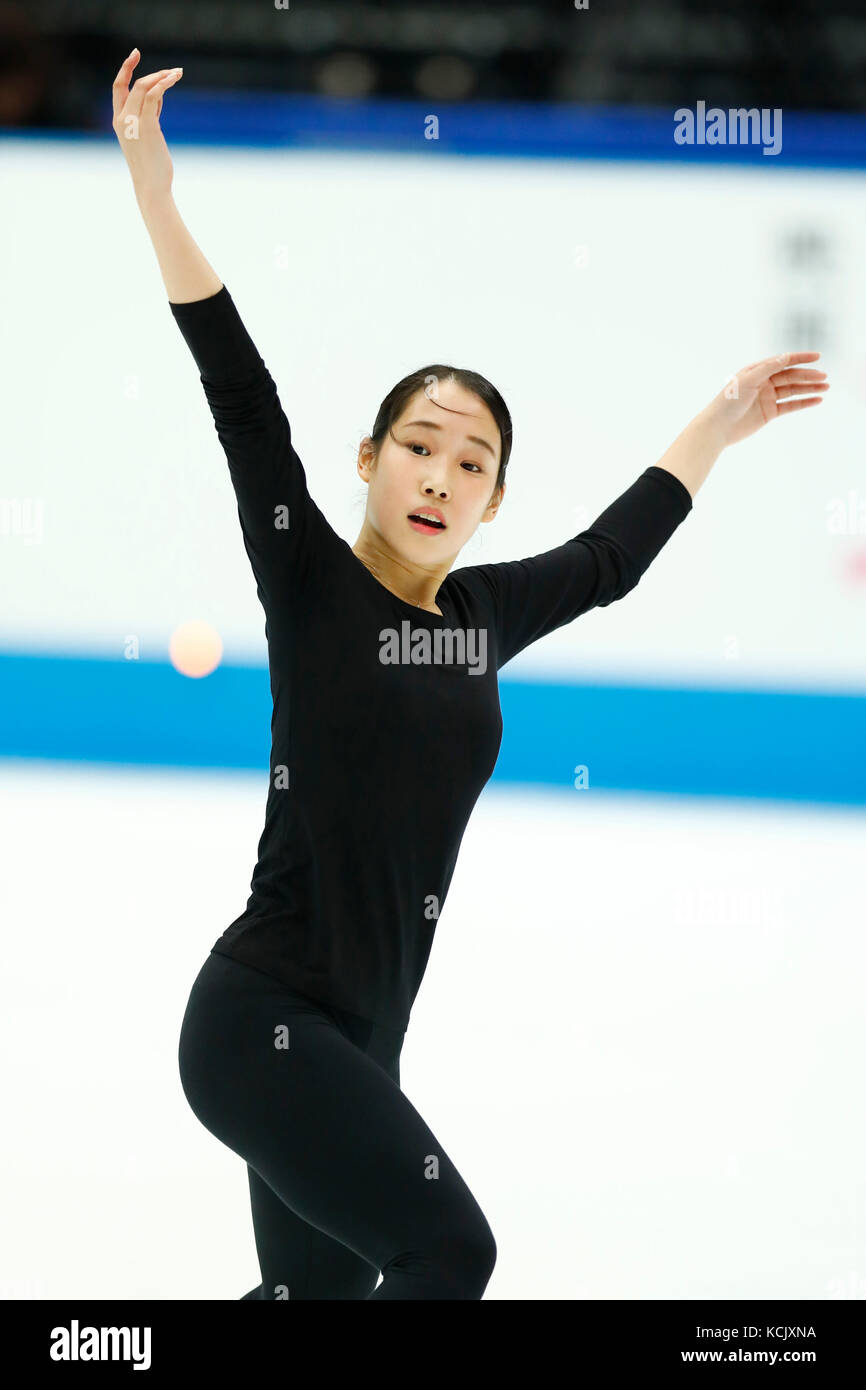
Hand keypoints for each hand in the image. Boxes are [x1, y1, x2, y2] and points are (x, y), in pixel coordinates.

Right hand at [112, 48, 182, 201]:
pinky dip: (164, 83)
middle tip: (171, 69)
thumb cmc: (151, 166)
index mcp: (118, 121)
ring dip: (162, 77)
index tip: (135, 54)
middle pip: (132, 84)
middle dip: (149, 71)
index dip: (125, 69)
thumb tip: (159, 96)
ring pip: (144, 87)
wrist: (151, 186)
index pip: (118, 88)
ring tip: (178, 73)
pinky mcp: (148, 125)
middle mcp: (122, 118)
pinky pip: (155, 95)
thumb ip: (149, 115)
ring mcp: (133, 122)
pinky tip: (174, 78)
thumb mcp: (147, 136)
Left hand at [702, 352, 828, 448]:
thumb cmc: (728, 401)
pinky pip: (790, 405)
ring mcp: (768, 397)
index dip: (800, 358)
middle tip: (824, 377)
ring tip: (826, 387)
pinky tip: (817, 400)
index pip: (783, 361)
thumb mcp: (747, 381)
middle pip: (791, 376)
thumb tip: (785, 357)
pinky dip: (804, 403)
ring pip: (793, 390)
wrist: (718, 427)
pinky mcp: (770, 412)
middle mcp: (764, 382)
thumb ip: (767, 369)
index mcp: (757, 370)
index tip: (817, 356)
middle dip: (808, 375)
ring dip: (810, 388)